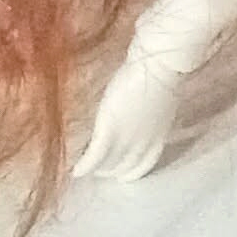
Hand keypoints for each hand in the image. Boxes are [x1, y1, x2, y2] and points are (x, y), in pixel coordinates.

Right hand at [72, 53, 181, 181]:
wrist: (157, 65)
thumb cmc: (161, 73)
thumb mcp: (158, 101)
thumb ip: (149, 114)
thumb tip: (141, 115)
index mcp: (158, 136)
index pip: (144, 164)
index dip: (130, 170)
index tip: (119, 170)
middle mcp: (143, 144)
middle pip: (125, 168)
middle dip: (111, 170)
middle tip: (97, 168)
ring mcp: (126, 139)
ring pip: (109, 164)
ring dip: (97, 168)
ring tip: (85, 167)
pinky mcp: (109, 131)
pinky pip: (95, 156)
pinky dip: (85, 165)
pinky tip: (76, 170)